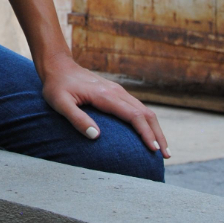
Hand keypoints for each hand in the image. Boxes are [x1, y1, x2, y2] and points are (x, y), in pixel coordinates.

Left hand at [40, 57, 168, 157]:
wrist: (58, 66)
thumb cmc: (56, 87)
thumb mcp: (60, 103)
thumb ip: (76, 119)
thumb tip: (96, 136)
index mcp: (106, 96)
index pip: (134, 116)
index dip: (146, 134)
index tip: (154, 150)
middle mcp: (117, 92)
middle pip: (146, 114)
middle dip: (158, 135)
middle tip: (166, 156)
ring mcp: (118, 92)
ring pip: (144, 110)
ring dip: (155, 129)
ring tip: (162, 149)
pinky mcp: (116, 93)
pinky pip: (137, 108)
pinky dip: (147, 122)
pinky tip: (148, 134)